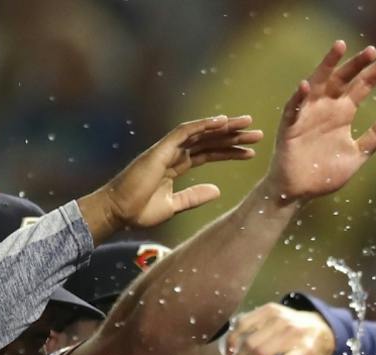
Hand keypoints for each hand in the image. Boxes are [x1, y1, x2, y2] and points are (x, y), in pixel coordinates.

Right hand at [82, 116, 264, 239]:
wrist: (117, 212)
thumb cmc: (139, 210)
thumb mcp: (174, 205)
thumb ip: (194, 196)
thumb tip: (217, 191)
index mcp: (176, 165)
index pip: (208, 153)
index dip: (229, 151)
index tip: (251, 151)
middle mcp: (173, 153)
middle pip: (208, 140)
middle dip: (233, 135)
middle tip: (257, 132)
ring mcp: (167, 149)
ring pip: (200, 132)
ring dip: (224, 127)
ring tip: (247, 124)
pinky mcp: (160, 150)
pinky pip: (184, 132)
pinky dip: (202, 125)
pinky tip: (221, 122)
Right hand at [224, 302, 338, 354]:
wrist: (319, 324)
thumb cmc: (313, 352)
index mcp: (306, 348)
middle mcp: (292, 332)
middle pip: (261, 353)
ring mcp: (279, 318)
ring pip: (250, 340)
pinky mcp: (268, 309)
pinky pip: (244, 323)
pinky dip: (233, 338)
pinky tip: (230, 351)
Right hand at [266, 41, 375, 202]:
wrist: (299, 191)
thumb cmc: (324, 171)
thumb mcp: (357, 154)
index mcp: (343, 112)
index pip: (362, 85)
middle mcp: (326, 107)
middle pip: (343, 79)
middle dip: (357, 64)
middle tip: (373, 50)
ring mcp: (307, 114)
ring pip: (318, 83)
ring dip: (327, 65)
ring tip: (340, 47)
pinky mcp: (290, 127)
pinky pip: (294, 109)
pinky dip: (299, 98)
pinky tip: (306, 85)